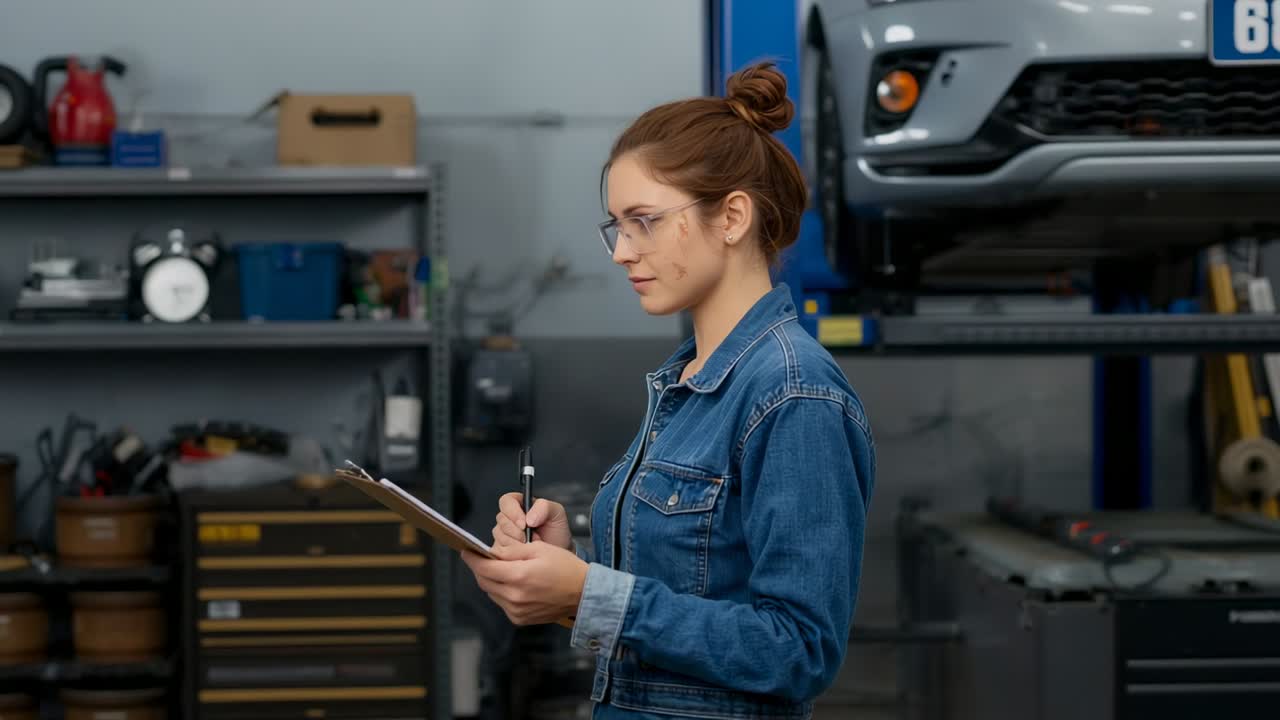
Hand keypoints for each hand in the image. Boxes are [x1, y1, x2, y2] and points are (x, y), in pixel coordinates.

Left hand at [461, 541, 587, 625]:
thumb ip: (512, 551)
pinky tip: (513, 584)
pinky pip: (502, 603)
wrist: (583, 593)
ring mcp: (516, 610)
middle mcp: (514, 596)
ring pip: (491, 593)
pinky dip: (502, 592)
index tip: (466, 551)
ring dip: (491, 580)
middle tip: (481, 558)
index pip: (484, 567)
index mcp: (519, 576)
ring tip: (500, 570)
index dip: (472, 558)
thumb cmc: (565, 568)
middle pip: (484, 581)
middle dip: (480, 568)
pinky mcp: (520, 619)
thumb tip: (492, 552)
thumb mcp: (539, 549)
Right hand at [493, 492, 572, 550]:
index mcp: (518, 503)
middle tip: (532, 538)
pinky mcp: (500, 550)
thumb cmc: (556, 533)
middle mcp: (508, 518)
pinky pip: (499, 550)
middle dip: (517, 531)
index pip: (506, 501)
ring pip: (499, 536)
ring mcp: (502, 534)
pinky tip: (524, 554)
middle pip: (501, 519)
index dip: (513, 512)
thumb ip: (544, 507)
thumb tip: (529, 518)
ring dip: (516, 543)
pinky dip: (512, 553)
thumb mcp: (556, 513)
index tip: (524, 524)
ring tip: (531, 546)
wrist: (556, 556)